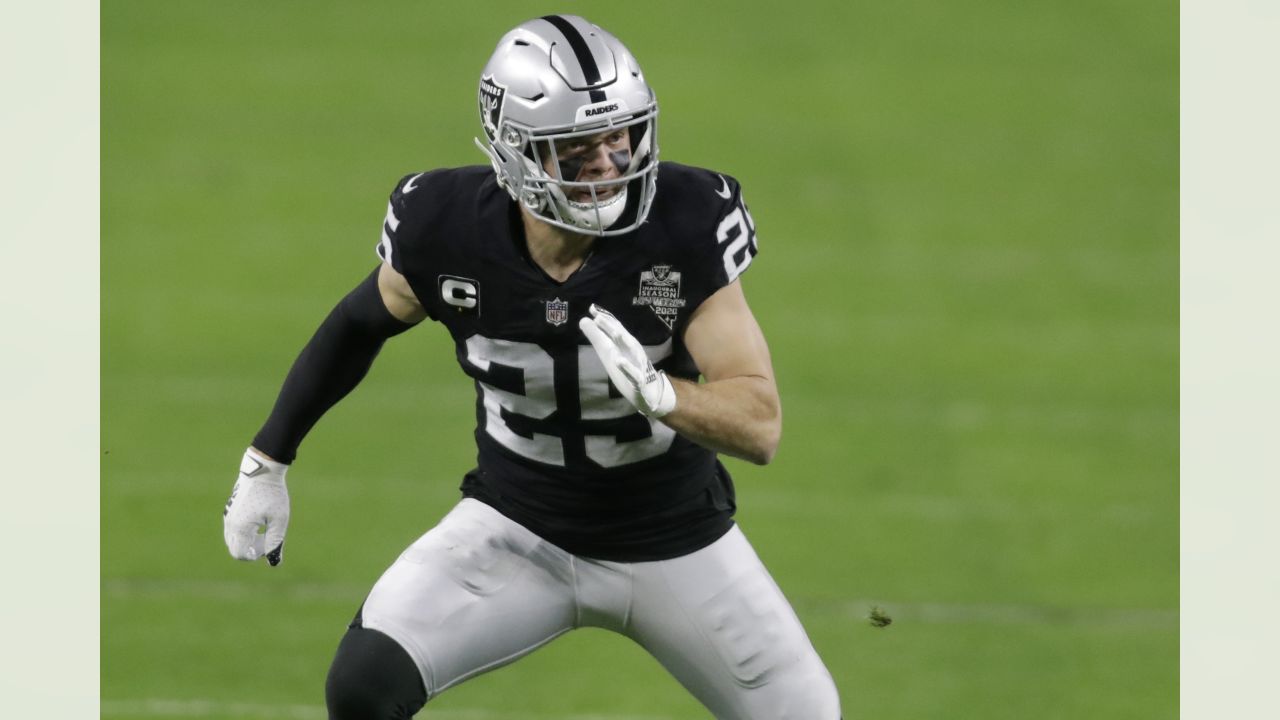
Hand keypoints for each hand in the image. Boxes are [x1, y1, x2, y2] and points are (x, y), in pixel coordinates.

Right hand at [223, 448, 289, 565]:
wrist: (262, 471)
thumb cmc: (273, 495)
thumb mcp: (279, 519)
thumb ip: (275, 541)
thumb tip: (273, 561)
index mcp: (241, 527)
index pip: (240, 554)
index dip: (255, 555)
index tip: (269, 544)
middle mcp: (230, 523)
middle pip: (234, 549)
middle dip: (250, 549)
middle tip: (267, 537)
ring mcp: (228, 516)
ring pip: (232, 540)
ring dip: (247, 541)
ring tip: (264, 529)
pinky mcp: (230, 511)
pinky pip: (232, 530)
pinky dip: (243, 533)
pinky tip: (259, 522)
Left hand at [578, 304, 676, 417]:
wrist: (650, 392)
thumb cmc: (629, 368)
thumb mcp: (612, 353)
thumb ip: (600, 336)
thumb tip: (584, 320)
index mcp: (625, 344)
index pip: (614, 328)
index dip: (604, 318)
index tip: (592, 308)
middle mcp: (632, 350)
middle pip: (621, 336)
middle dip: (611, 326)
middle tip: (598, 316)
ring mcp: (637, 364)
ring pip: (631, 351)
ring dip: (623, 341)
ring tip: (614, 332)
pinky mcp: (638, 379)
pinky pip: (633, 373)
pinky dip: (627, 367)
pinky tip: (619, 361)